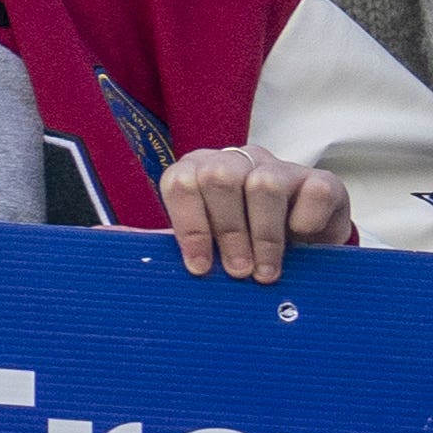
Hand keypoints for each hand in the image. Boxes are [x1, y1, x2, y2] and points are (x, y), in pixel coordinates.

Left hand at [160, 146, 351, 281]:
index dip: (189, 227)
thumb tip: (110, 240)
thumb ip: (166, 243)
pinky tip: (303, 242)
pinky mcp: (322, 180)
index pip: (181, 182)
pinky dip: (306, 223)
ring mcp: (280, 166)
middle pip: (219, 178)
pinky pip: (313, 192)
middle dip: (228, 232)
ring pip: (264, 185)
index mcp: (198, 170)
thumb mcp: (204, 244)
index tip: (201, 268)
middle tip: (239, 272)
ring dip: (265, 236)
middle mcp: (237, 160)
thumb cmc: (242, 246)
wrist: (303, 248)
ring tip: (266, 272)